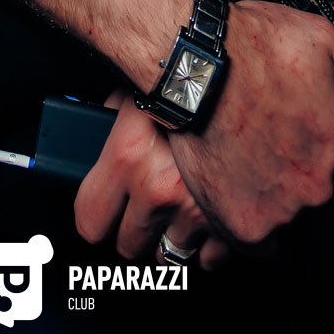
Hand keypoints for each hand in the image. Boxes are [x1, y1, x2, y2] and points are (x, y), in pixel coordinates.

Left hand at [73, 93, 230, 269]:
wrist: (242, 74)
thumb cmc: (187, 76)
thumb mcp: (135, 90)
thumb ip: (111, 123)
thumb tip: (96, 140)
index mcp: (128, 155)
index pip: (90, 220)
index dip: (96, 214)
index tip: (104, 210)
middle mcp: (159, 188)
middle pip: (129, 245)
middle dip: (136, 227)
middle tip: (148, 202)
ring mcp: (199, 210)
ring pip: (172, 254)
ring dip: (175, 235)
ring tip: (182, 206)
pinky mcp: (236, 223)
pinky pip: (214, 259)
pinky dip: (213, 243)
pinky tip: (212, 216)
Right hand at [171, 0, 333, 249]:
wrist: (195, 62)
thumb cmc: (256, 43)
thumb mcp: (326, 42)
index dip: (312, 141)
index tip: (289, 125)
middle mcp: (320, 184)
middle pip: (311, 189)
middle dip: (290, 168)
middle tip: (262, 137)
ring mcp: (283, 209)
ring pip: (283, 212)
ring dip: (267, 194)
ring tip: (240, 156)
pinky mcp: (244, 226)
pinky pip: (255, 243)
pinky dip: (244, 220)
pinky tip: (231, 188)